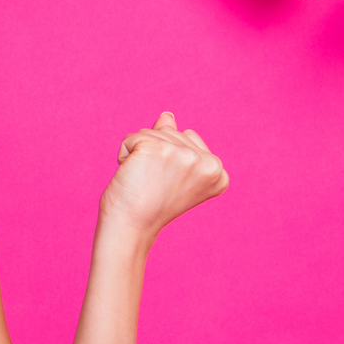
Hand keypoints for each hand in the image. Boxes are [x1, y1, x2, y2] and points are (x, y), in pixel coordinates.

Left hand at [100, 112, 228, 244]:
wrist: (131, 227)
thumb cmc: (148, 204)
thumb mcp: (169, 171)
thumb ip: (174, 141)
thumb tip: (167, 115)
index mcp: (218, 172)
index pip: (188, 138)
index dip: (169, 161)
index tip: (168, 186)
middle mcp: (208, 163)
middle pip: (170, 133)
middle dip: (154, 155)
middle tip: (153, 186)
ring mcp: (184, 154)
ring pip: (151, 133)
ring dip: (139, 155)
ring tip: (143, 182)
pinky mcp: (158, 148)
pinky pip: (132, 137)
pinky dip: (124, 154)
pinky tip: (131, 176)